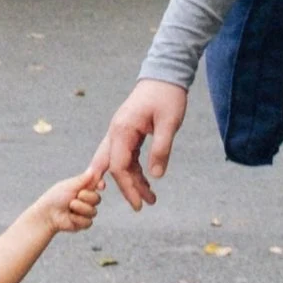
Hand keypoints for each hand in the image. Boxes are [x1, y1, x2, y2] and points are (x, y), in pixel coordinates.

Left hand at [36, 166, 106, 235]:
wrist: (47, 214)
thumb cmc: (56, 197)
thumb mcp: (70, 185)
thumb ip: (84, 179)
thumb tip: (95, 168)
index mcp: (84, 188)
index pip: (98, 184)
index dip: (101, 184)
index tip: (100, 186)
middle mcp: (86, 200)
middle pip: (97, 199)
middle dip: (87, 197)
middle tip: (76, 196)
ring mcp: (85, 212)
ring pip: (93, 211)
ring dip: (80, 208)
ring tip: (70, 206)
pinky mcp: (83, 223)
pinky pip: (88, 222)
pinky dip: (77, 219)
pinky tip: (69, 217)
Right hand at [90, 78, 188, 211]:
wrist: (164, 75)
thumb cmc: (167, 96)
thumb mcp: (169, 123)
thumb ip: (161, 149)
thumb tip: (157, 176)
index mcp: (123, 129)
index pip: (118, 165)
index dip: (128, 186)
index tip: (139, 203)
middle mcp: (116, 132)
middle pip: (112, 166)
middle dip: (125, 188)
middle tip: (139, 207)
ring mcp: (119, 132)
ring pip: (118, 163)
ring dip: (132, 180)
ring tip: (150, 198)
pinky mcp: (127, 132)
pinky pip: (125, 156)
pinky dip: (134, 170)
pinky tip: (146, 181)